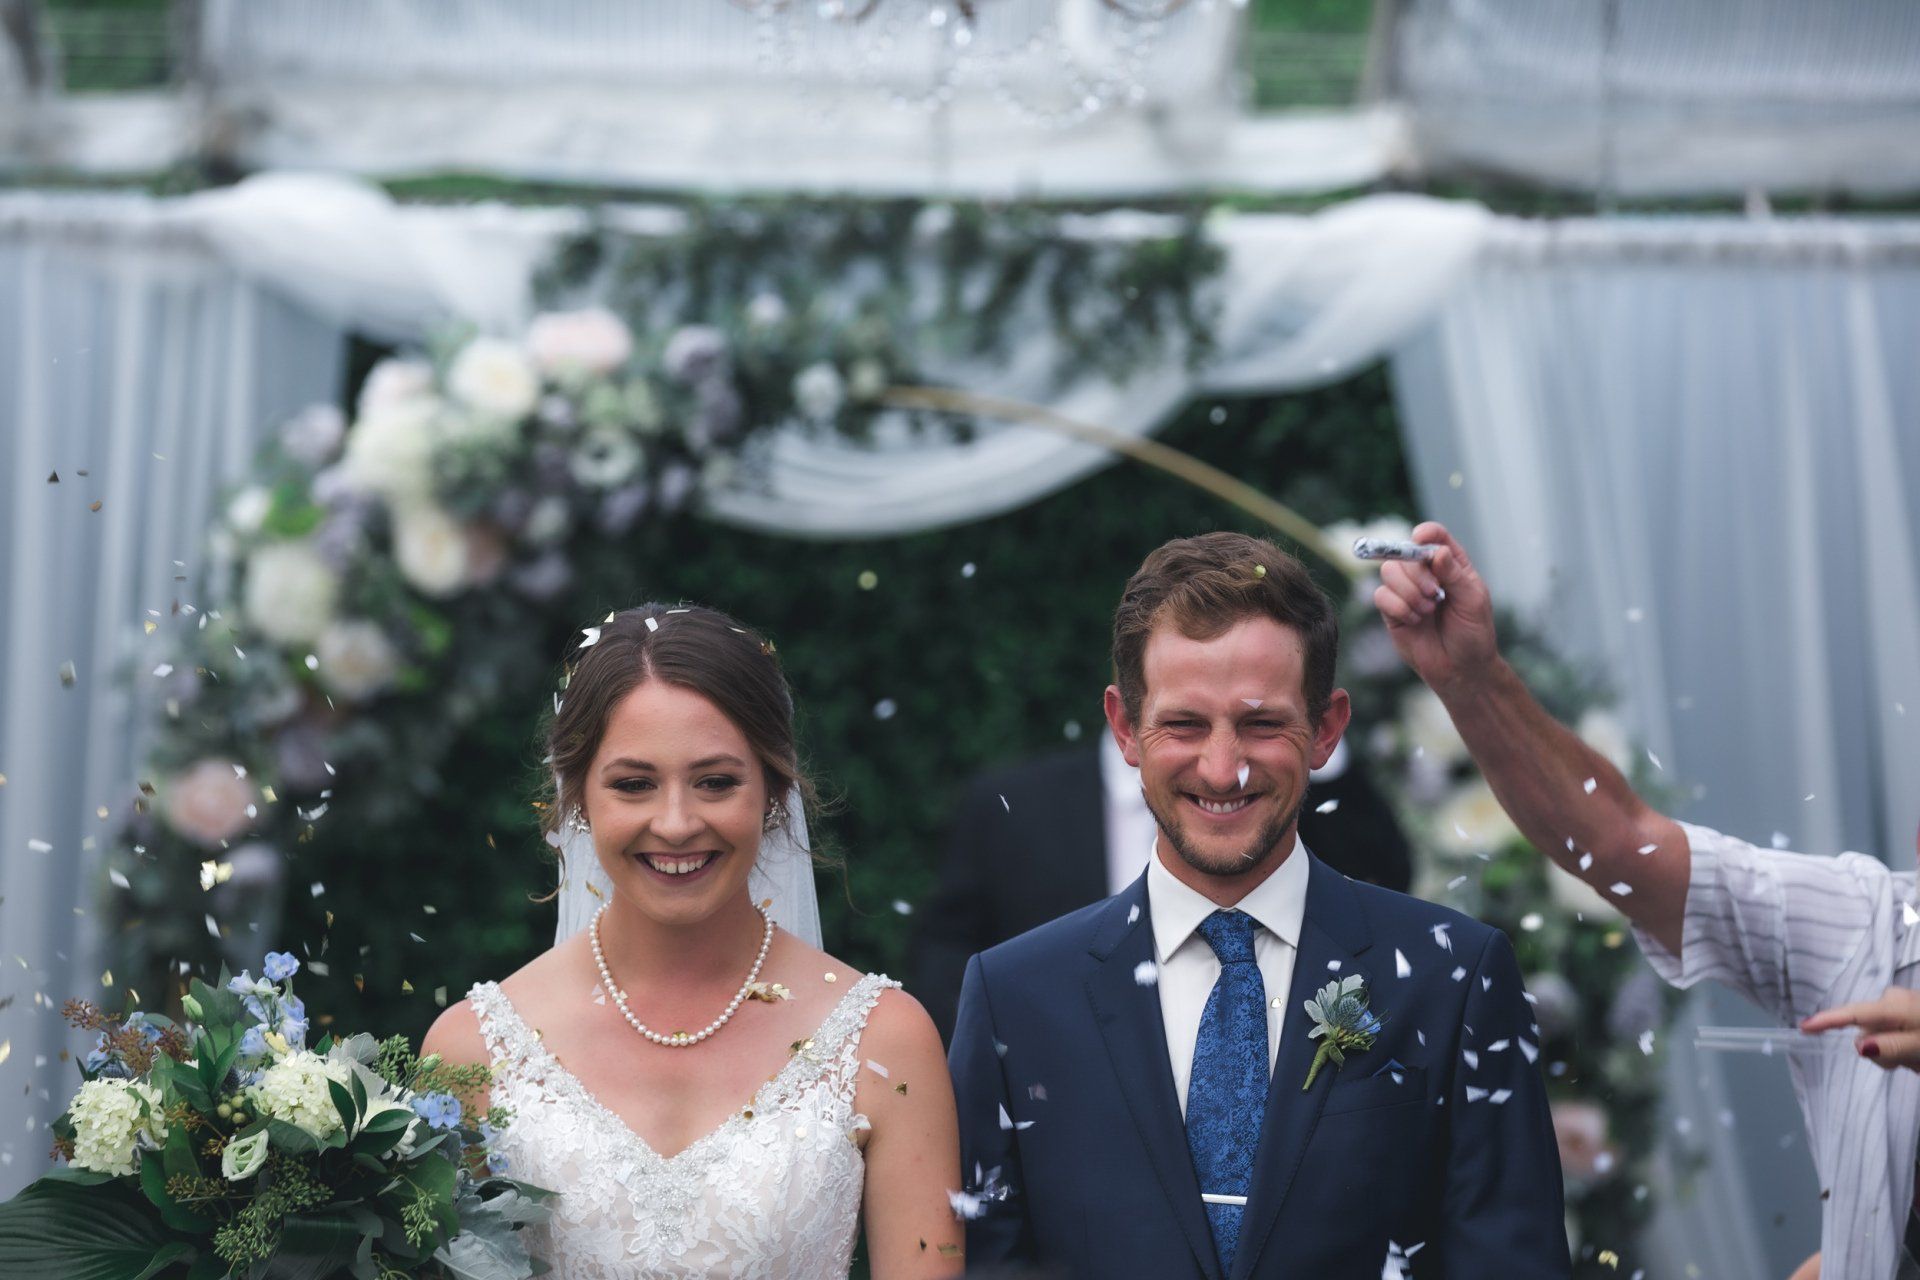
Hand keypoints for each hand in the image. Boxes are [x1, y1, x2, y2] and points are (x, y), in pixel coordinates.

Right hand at [1370, 522, 1499, 689]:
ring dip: (1408, 592)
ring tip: (1427, 611)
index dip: (1425, 533)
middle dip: (1418, 574)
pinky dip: (1398, 607)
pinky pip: (1381, 596)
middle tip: (1435, 594)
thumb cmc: (1473, 634)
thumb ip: (1454, 574)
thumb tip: (1436, 551)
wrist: (1460, 670)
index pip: (1434, 537)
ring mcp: (1407, 592)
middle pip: (1405, 554)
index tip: (1420, 538)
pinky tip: (1414, 621)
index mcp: (1451, 566)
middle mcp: (1426, 575)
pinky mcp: (1392, 611)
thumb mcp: (1472, 601)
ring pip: (1389, 572)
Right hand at [1800, 985, 1919, 1068]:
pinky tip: (1917, 1052)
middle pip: (1867, 1031)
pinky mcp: (1907, 1012)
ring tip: (1917, 1059)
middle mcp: (1891, 1001)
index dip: (1826, 1020)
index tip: (1803, 1027)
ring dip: (1895, 1053)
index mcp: (1891, 1006)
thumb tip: (1859, 1047)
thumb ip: (1891, 1048)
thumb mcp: (1919, 1047)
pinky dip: (1901, 1047)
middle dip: (1882, 1052)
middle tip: (1911, 1063)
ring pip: (1879, 1036)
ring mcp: (1900, 1005)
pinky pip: (1891, 1033)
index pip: (1852, 1014)